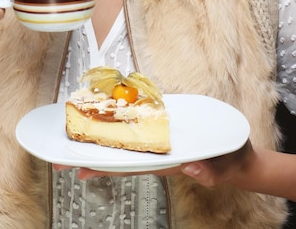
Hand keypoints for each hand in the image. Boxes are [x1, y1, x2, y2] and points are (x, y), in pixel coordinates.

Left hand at [53, 140, 252, 182]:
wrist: (236, 156)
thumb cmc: (229, 161)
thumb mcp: (224, 166)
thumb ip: (210, 171)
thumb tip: (193, 169)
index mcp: (165, 163)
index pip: (129, 166)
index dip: (104, 167)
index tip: (79, 169)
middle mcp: (156, 154)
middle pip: (118, 157)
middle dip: (90, 157)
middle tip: (59, 159)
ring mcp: (158, 144)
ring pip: (123, 145)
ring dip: (98, 143)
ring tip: (71, 143)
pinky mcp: (163, 132)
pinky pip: (136, 131)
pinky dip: (118, 128)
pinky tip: (104, 124)